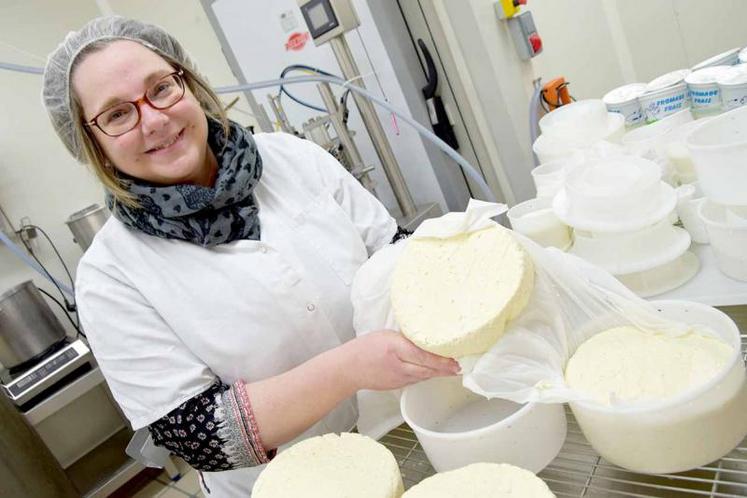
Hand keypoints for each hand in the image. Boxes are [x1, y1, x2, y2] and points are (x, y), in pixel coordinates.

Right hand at [340, 330, 459, 391]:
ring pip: (423, 376)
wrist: (347, 369)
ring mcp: (398, 379)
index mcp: (395, 348)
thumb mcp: (385, 335)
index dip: (441, 360)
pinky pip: (416, 380)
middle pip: (427, 369)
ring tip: (453, 369)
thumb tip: (426, 340)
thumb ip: (405, 339)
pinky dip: (426, 375)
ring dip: (438, 373)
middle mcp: (399, 366)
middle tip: (461, 366)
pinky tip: (433, 372)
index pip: (423, 356)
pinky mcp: (397, 386)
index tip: (455, 360)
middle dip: (445, 369)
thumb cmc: (364, 348)